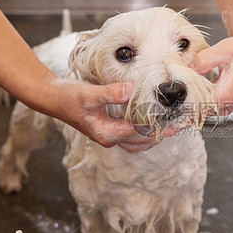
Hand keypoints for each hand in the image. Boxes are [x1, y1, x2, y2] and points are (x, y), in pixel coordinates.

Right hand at [49, 78, 171, 152]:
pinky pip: (132, 136)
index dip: (160, 127)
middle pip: (142, 142)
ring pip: (138, 142)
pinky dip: (144, 131)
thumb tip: (129, 90)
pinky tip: (152, 120)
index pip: (140, 132)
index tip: (176, 123)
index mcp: (107, 133)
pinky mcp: (109, 128)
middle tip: (179, 125)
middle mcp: (110, 138)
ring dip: (154, 135)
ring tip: (170, 125)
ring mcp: (110, 134)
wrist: (53, 98)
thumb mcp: (89, 94)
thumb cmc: (69, 97)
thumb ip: (110, 93)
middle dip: (161, 134)